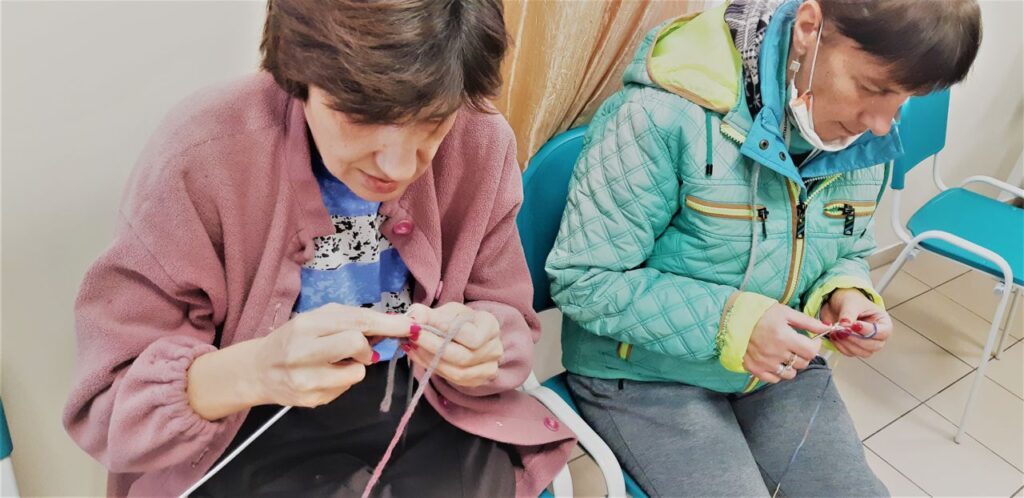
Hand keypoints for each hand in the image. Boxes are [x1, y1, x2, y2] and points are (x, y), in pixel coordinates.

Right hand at [250, 304, 412, 406]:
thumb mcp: (315, 320)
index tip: (410, 325)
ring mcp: (306, 379)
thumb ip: (348, 319)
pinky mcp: (311, 400)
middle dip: (365, 347)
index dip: (387, 323)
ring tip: (335, 363)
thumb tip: (389, 325)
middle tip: (359, 349)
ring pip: (356, 373)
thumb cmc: (293, 339)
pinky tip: (325, 376)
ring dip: (355, 367)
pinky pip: (345, 389)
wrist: (259, 370)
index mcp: (306, 325)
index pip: (355, 321)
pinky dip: (343, 381)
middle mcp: (303, 352)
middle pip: (356, 343)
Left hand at [405, 303, 502, 387]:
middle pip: (462, 357)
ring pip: (456, 372)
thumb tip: (413, 316)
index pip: (470, 336)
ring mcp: (488, 368)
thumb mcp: (447, 311)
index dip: (443, 332)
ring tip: (412, 346)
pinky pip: (452, 379)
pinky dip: (431, 368)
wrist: (468, 335)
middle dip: (432, 347)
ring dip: (429, 360)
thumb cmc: (460, 320)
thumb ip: (430, 314)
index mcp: (491, 326)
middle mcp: (495, 349)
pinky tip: (418, 356)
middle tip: (411, 337)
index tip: (418, 327)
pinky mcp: (476, 381)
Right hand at [744, 304, 829, 383]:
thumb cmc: (759, 312)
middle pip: (803, 363)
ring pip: (790, 374)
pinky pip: (774, 379)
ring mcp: (764, 363)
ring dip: (792, 365)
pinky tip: (774, 360)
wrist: (731, 318)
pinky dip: (778, 372)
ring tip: (785, 353)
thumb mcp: (784, 312)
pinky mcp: (754, 369)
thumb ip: (807, 322)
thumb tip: (826, 328)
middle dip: (804, 354)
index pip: (811, 351)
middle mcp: (775, 353)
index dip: (815, 346)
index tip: (812, 340)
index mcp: (784, 337)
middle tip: (797, 345)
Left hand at [820, 289, 891, 357]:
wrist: (837, 304)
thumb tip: (845, 324)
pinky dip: (841, 346)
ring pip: (862, 352)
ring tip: (836, 332)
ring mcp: (867, 343)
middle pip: (874, 345)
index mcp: (883, 322)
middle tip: (842, 330)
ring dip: (848, 344)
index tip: (854, 325)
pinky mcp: (854, 347)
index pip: (882, 332)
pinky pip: (850, 353)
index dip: (868, 331)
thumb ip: (849, 314)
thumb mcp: (851, 303)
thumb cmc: (850, 300)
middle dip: (856, 339)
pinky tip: (834, 336)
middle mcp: (878, 335)